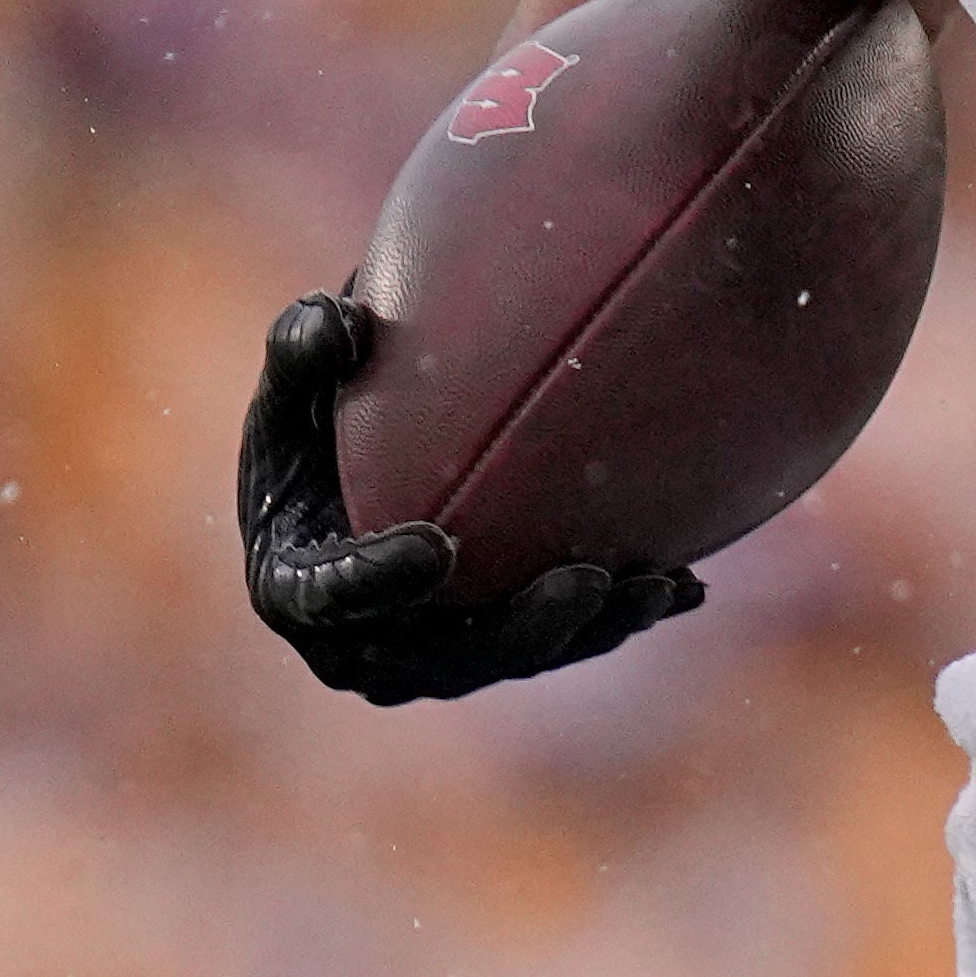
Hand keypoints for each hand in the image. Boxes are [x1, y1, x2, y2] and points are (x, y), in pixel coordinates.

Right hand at [235, 292, 702, 705]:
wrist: (346, 474)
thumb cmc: (311, 420)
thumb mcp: (290, 381)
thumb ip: (303, 348)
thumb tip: (344, 317)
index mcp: (293, 588)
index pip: (332, 597)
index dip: (381, 580)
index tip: (437, 545)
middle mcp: (360, 645)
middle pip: (445, 654)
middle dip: (522, 628)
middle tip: (585, 580)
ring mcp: (430, 659)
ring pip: (514, 658)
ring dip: (591, 630)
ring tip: (657, 586)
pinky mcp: (489, 651)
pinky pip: (556, 643)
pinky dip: (616, 618)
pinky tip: (684, 584)